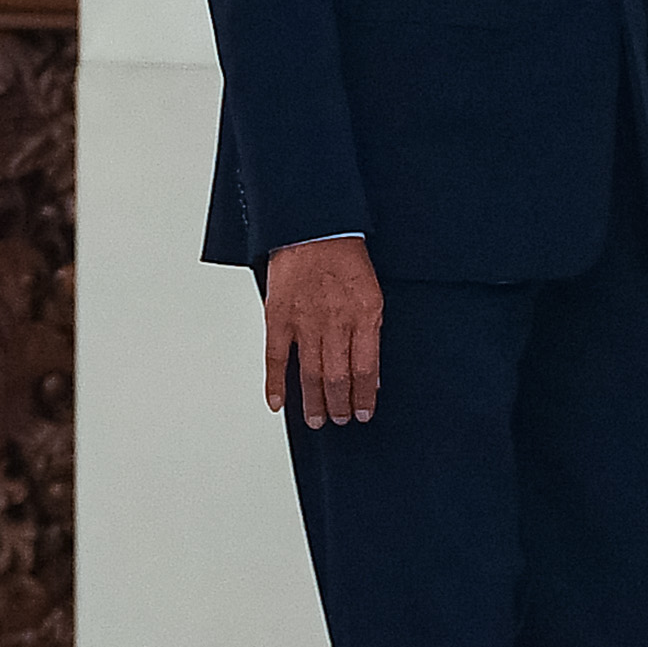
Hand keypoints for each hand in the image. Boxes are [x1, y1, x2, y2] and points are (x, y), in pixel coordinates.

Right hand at [263, 235, 381, 427]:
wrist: (313, 226)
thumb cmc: (344, 255)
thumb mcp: (372, 292)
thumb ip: (371, 330)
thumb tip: (371, 369)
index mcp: (364, 314)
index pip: (366, 369)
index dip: (365, 397)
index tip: (364, 414)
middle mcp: (335, 321)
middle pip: (338, 377)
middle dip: (339, 405)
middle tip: (340, 420)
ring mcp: (304, 321)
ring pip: (310, 374)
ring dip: (314, 402)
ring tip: (316, 420)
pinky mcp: (278, 316)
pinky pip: (276, 357)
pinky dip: (275, 383)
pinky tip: (278, 403)